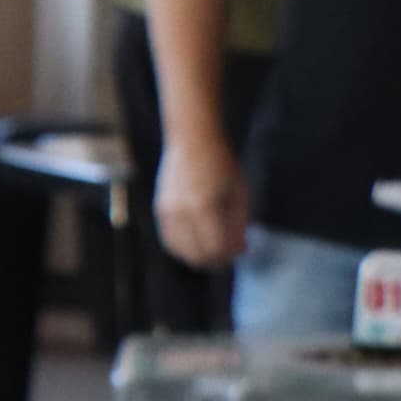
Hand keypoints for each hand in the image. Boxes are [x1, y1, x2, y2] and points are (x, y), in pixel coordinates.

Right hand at [153, 132, 248, 268]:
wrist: (193, 141)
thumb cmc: (222, 165)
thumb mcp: (240, 194)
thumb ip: (240, 226)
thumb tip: (240, 251)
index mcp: (204, 207)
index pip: (215, 248)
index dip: (230, 256)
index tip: (240, 253)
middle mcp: (181, 212)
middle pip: (196, 254)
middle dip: (215, 260)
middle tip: (228, 255)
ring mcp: (166, 211)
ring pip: (180, 251)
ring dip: (198, 256)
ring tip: (213, 250)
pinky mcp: (159, 209)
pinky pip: (169, 240)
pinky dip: (183, 248)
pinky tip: (196, 243)